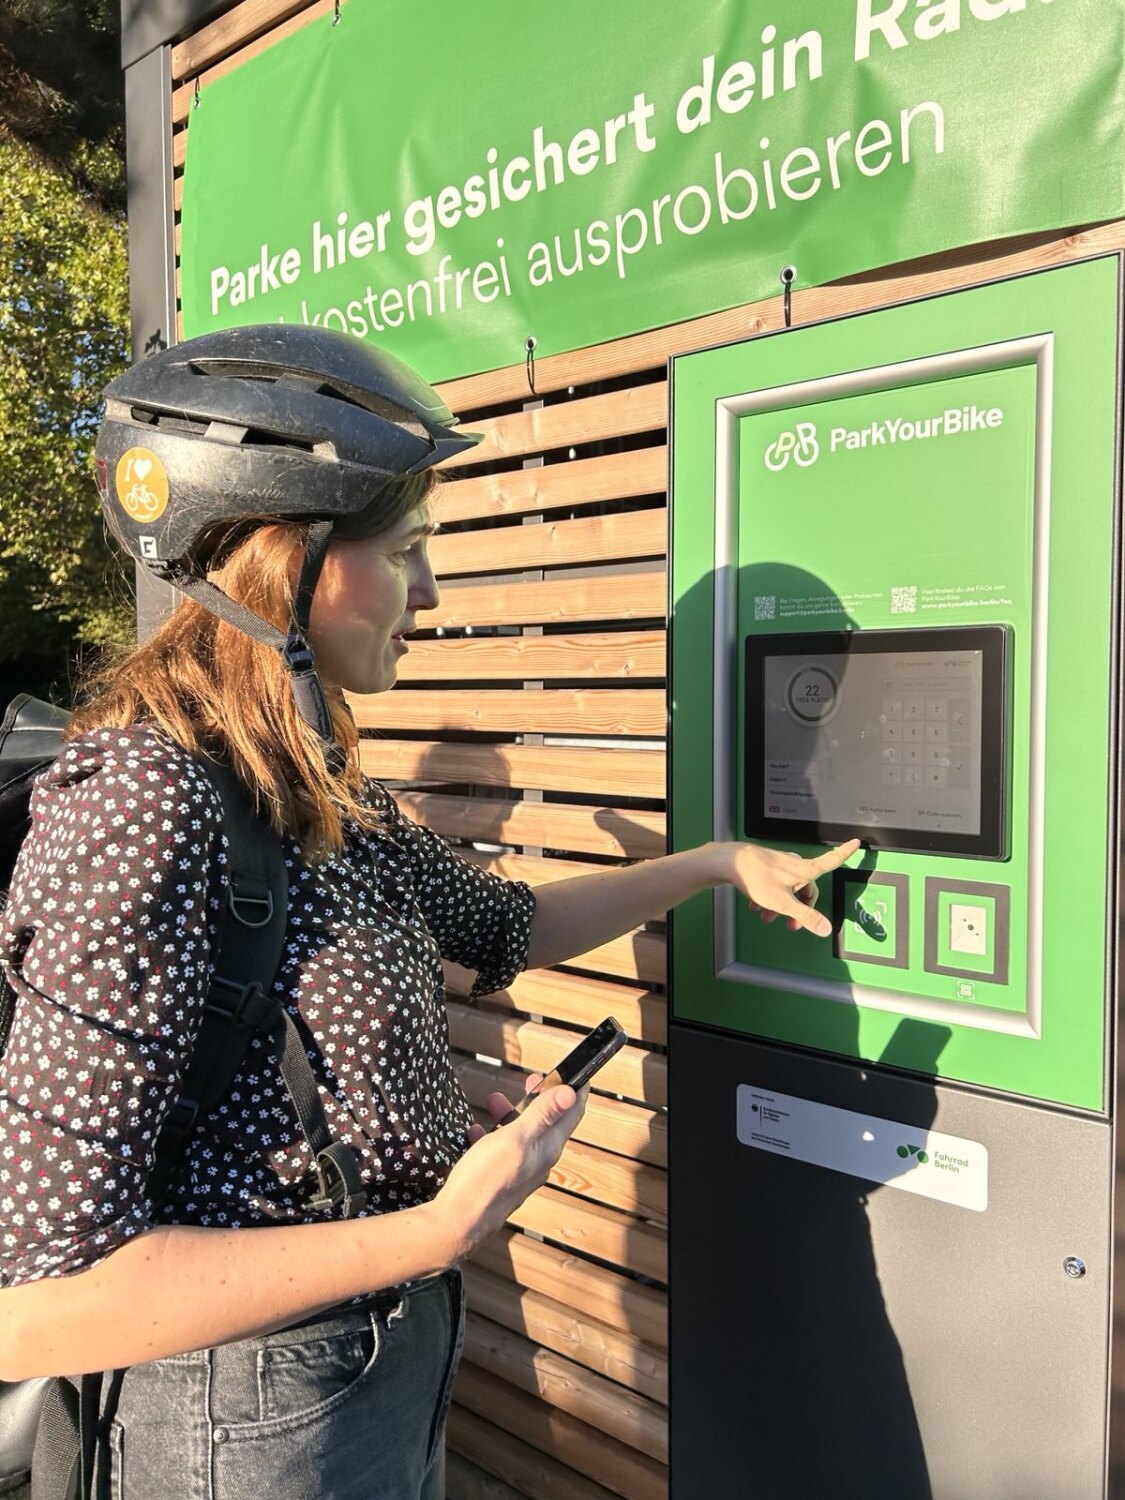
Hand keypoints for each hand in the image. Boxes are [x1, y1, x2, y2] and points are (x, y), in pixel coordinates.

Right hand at [434, 1076, 586, 1258]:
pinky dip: (492, 1135)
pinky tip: (476, 1130)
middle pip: (547, 1122)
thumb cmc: (486, 1179)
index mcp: (548, 1148)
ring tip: (494, 1100)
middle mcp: (539, 1161)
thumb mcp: (516, 1138)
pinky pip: (501, 1151)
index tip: (577, 1071)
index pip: (572, 1114)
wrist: (458, 1223)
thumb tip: (571, 1093)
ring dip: (511, 1114)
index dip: (576, 1090)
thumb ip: (542, 1115)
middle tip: (531, 1080)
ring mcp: (520, 1172)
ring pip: (522, 1135)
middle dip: (540, 1098)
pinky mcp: (501, 1180)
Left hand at [715, 837, 860, 936]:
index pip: (831, 860)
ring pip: (789, 888)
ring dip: (781, 905)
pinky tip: (757, 905)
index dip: (845, 853)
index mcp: (804, 870)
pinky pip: (775, 884)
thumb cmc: (756, 877)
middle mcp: (795, 864)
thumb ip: (805, 917)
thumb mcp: (784, 903)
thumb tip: (825, 928)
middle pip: (807, 887)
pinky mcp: (767, 866)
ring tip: (767, 916)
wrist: (729, 862)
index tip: (855, 843)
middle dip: (800, 907)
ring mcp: (781, 864)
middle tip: (790, 925)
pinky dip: (770, 896)